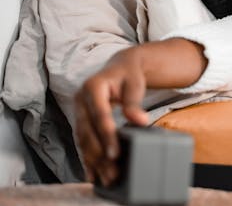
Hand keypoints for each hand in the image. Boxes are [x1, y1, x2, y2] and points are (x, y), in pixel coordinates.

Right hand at [74, 47, 148, 185]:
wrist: (120, 67)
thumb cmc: (129, 75)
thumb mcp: (135, 84)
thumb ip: (134, 102)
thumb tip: (140, 121)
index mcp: (93, 86)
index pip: (99, 114)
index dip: (106, 135)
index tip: (114, 153)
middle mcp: (80, 98)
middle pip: (88, 130)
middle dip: (99, 154)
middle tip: (111, 172)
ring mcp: (78, 110)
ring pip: (83, 139)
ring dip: (93, 160)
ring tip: (106, 176)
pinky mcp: (80, 119)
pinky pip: (82, 141)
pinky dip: (88, 157)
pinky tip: (93, 173)